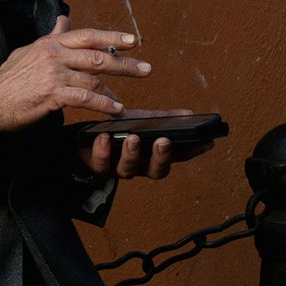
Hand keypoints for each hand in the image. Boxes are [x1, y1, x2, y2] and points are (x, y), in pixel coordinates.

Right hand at [0, 15, 147, 135]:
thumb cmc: (7, 82)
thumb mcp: (28, 52)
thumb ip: (51, 38)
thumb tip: (64, 20)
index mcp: (50, 43)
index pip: (86, 35)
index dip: (112, 37)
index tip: (133, 41)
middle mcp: (54, 54)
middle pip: (97, 55)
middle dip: (125, 63)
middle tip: (146, 69)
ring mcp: (54, 73)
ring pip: (94, 78)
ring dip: (115, 90)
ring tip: (127, 100)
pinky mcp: (52, 94)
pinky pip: (85, 98)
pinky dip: (103, 105)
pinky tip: (114, 110)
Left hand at [78, 108, 205, 179]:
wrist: (80, 139)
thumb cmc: (116, 131)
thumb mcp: (141, 122)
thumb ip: (164, 120)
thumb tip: (190, 115)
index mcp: (151, 157)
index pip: (177, 157)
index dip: (192, 152)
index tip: (205, 142)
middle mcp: (137, 167)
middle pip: (155, 170)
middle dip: (161, 157)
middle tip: (164, 141)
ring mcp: (117, 168)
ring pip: (127, 169)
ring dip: (132, 154)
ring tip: (133, 138)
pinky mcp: (96, 165)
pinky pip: (100, 163)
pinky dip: (103, 151)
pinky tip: (105, 138)